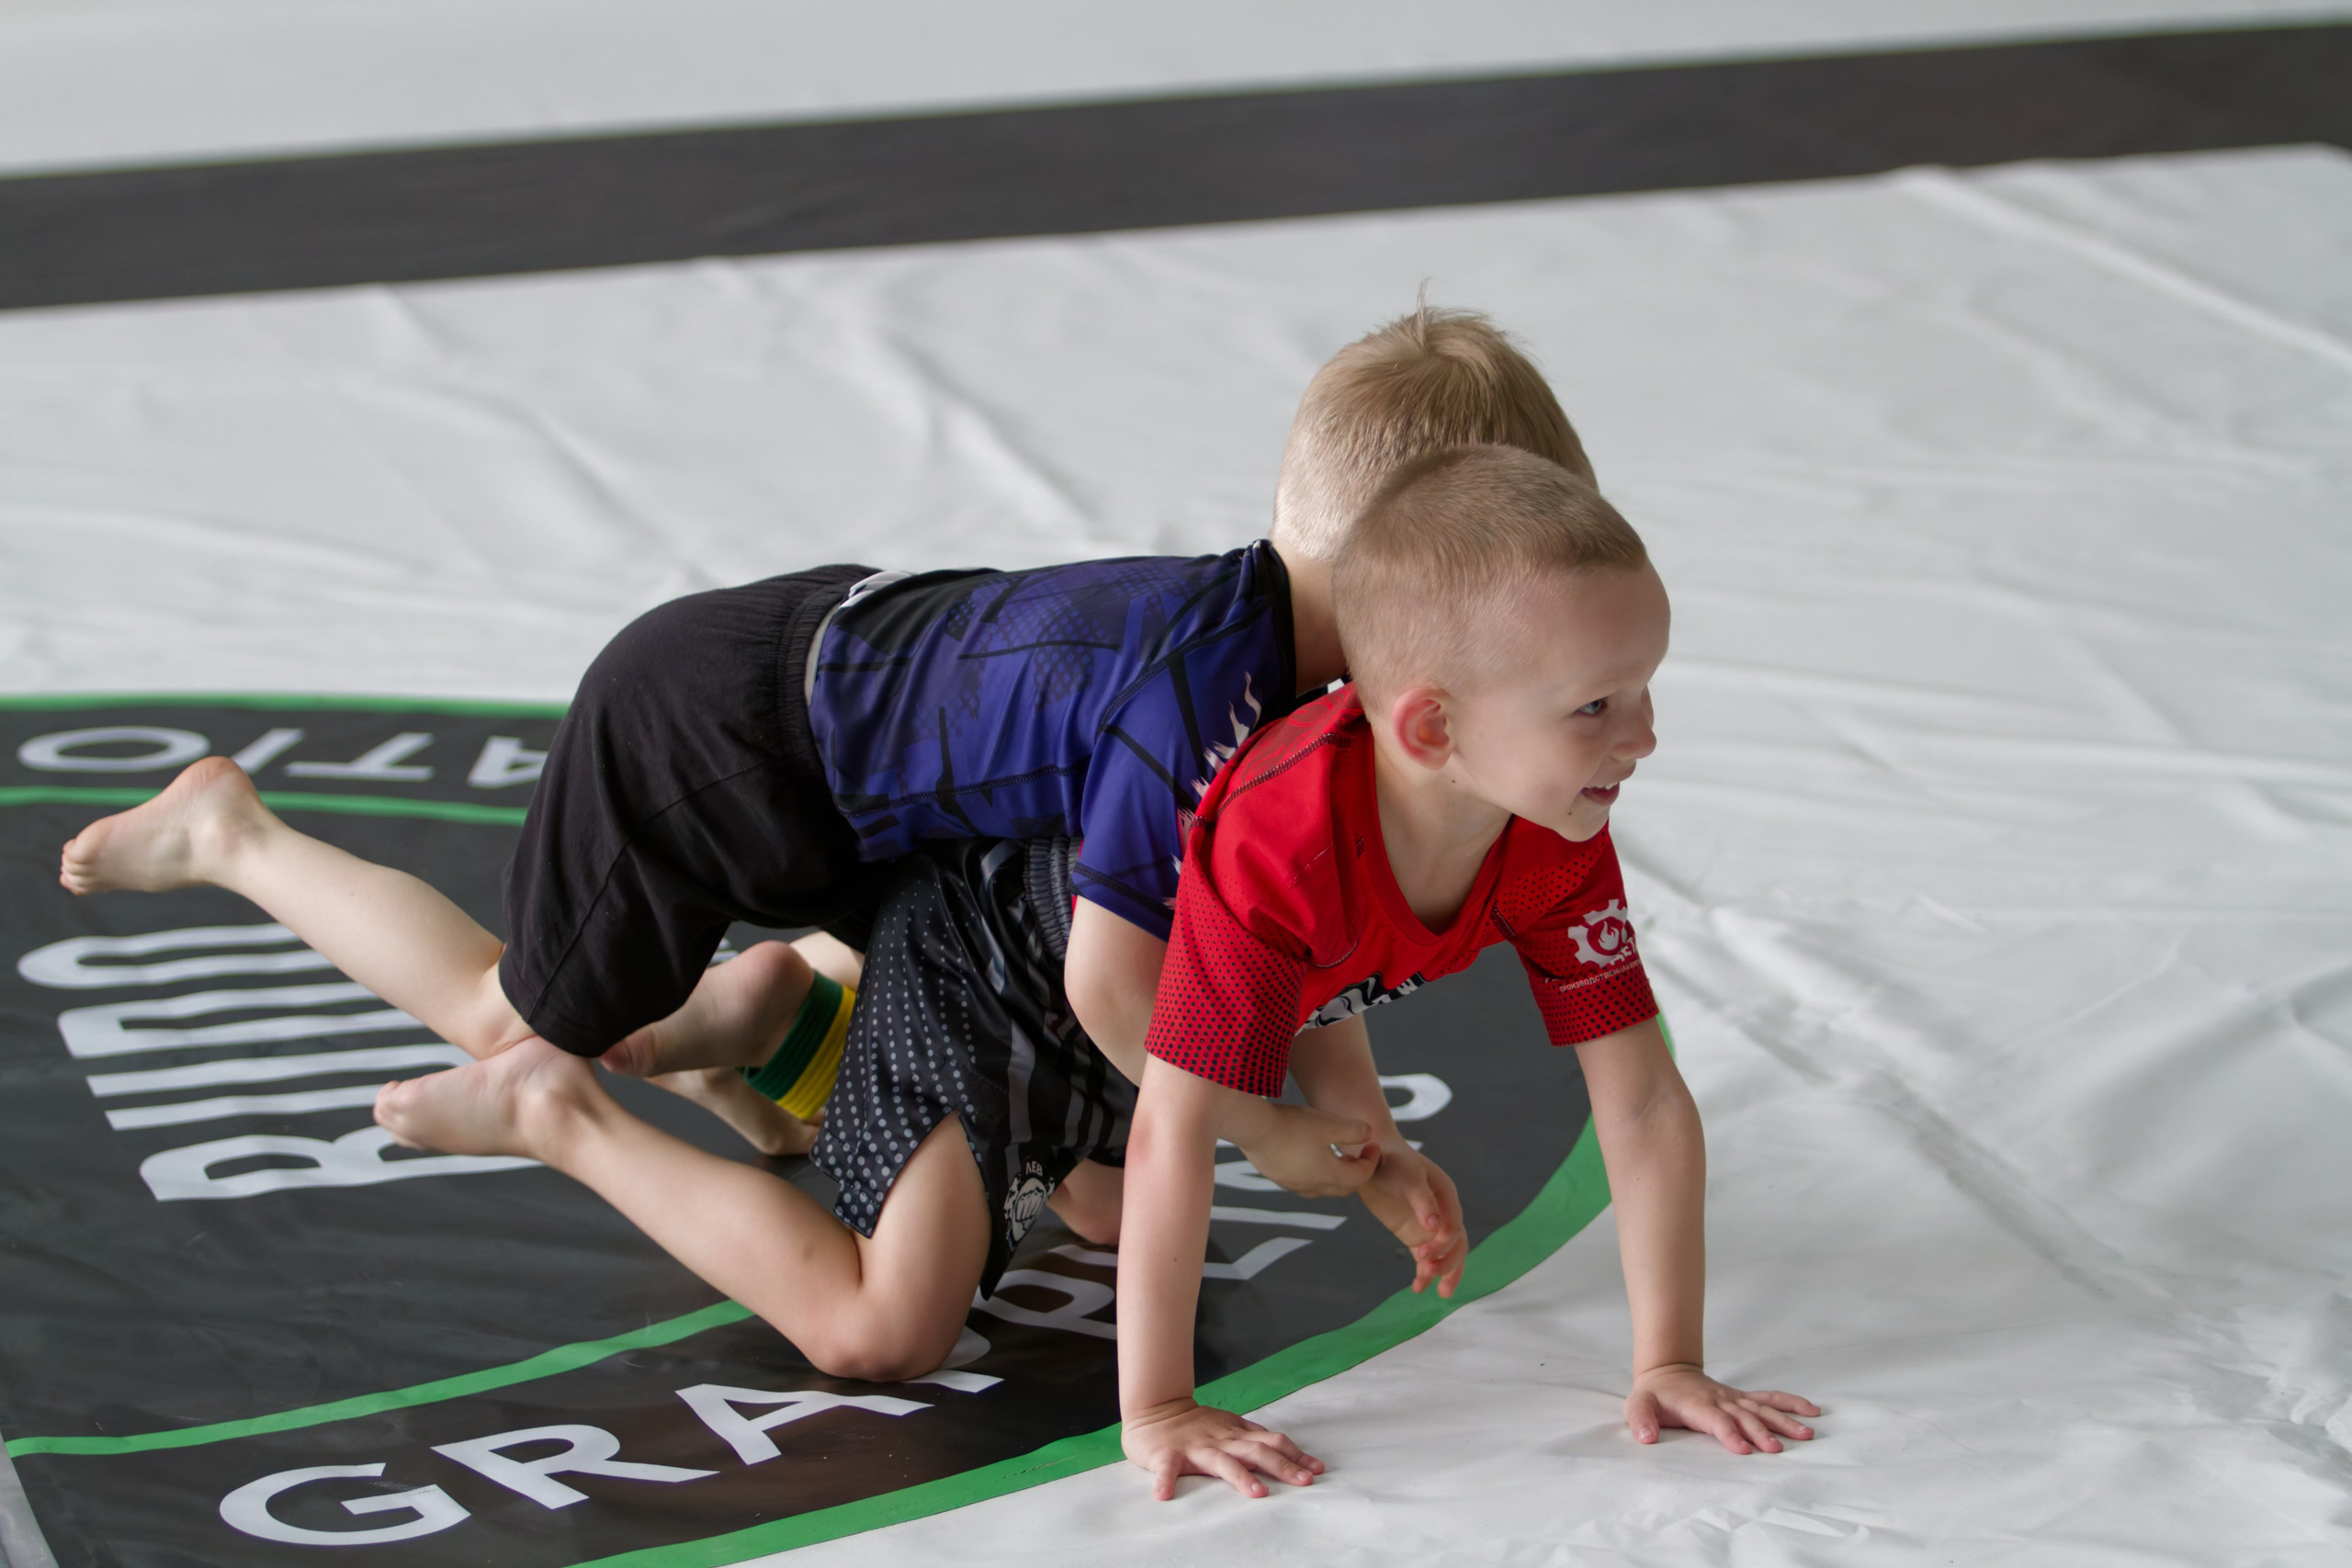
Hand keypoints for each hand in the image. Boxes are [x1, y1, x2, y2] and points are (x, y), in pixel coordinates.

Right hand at [1122, 1397, 1324, 1499]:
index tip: (1317, 1469)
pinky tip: (1164, 1496)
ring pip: (1221, 1462)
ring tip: (1258, 1493)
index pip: (1272, 1441)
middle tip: (1304, 1480)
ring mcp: (1194, 1447)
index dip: (1295, 1454)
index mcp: (1235, 1434)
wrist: (1155, 1410)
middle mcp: (1220, 1439)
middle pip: (1256, 1451)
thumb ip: (1255, 1438)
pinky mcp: (1166, 1455)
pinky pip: (1165, 1469)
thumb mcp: (1230, 1426)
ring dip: (1241, 1477)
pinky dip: (1164, 1482)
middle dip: (1282, 1466)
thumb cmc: (1196, 1424)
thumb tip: (1290, 1451)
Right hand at [1231, 1102, 1373, 1198]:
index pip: (1359, 1178)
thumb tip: (1369, 1134)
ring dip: (1333, 1175)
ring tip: (1335, 1155)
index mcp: (1328, 1176)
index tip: (1373, 1145)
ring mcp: (1291, 1184)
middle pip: (1342, 1188)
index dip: (1371, 1162)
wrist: (1254, 1128)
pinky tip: (1308, 1155)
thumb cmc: (1293, 1126)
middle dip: (1355, 1173)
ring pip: (1321, 1188)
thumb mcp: (1329, 1123)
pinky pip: (1302, 1182)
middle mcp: (1310, 1186)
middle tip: (1358, 1154)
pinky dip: (1314, 1174)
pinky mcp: (1276, 1177)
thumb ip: (1354, 1130)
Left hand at [1355, 1145, 1465, 1296]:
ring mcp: (1429, 1226)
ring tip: (1434, 1291)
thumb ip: (1422, 1201)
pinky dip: (1424, 1274)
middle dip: (1448, 1263)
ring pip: (1446, 1255)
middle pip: (1457, 1245)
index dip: (1443, 1245)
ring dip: (1443, 1273)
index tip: (1423, 1255)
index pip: (1454, 1228)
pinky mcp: (1415, 1235)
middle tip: (1429, 1274)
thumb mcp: (1408, 1178)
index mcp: (1447, 1196)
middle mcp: (1443, 1213)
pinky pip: (1426, 1259)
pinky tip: (1418, 1288)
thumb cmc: (1393, 1162)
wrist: (1372, 1158)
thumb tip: (1435, 1226)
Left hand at [1626, 1364, 1818, 1453]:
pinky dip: (1790, 1403)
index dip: (1729, 1433)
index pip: (1716, 1420)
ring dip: (1784, 1421)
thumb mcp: (1638, 1405)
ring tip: (1806, 1434)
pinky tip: (1811, 1411)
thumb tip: (1646, 1438)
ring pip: (1762, 1409)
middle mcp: (1720, 1400)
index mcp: (1697, 1405)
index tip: (1744, 1450)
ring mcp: (1734, 1399)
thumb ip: (1640, 1420)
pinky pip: (1769, 1400)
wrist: (1667, 1372)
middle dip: (1760, 1433)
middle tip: (1777, 1449)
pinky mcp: (1742, 1399)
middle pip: (1744, 1417)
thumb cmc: (1654, 1395)